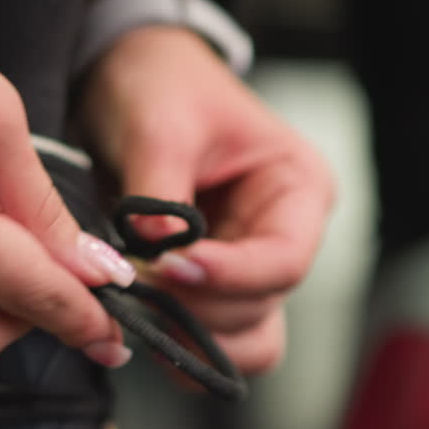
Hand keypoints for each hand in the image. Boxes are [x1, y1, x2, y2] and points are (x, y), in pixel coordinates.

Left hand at [79, 27, 334, 373]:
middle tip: (137, 284)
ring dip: (193, 339)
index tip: (170, 266)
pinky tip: (142, 322)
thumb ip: (160, 196)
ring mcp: (249, 269)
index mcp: (298, 189)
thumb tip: (155, 254)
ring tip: (140, 310)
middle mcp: (285, 236)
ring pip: (245, 341)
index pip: (285, 260)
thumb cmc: (162, 87)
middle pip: (262, 307)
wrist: (129, 80)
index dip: (230, 276)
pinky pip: (211, 342)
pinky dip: (179, 347)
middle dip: (199, 307)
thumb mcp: (160, 127)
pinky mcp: (212, 289)